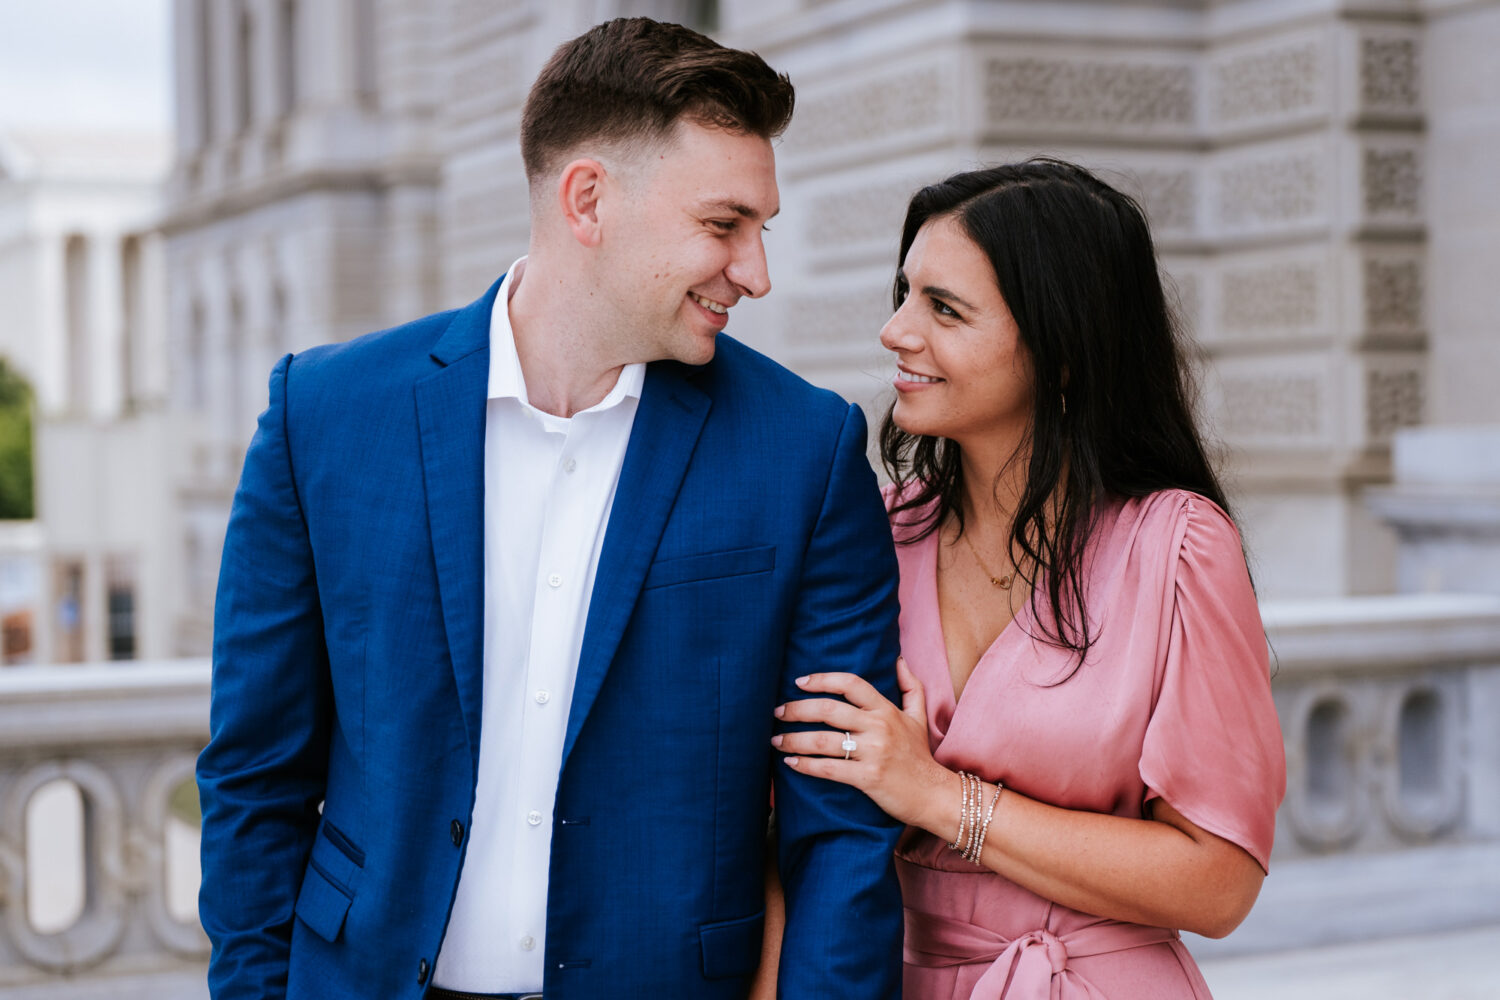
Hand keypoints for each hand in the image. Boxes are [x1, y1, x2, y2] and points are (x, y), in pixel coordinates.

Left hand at [772, 657, 953, 827]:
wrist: (934, 795)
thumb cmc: (920, 756)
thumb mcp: (919, 717)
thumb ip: (910, 686)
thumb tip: (899, 659)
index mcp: (886, 710)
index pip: (851, 684)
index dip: (823, 679)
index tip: (799, 682)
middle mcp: (879, 727)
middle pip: (828, 709)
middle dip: (796, 709)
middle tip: (777, 712)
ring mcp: (873, 752)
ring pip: (823, 740)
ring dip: (793, 740)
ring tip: (776, 741)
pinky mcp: (868, 778)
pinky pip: (829, 769)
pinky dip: (806, 766)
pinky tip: (790, 763)